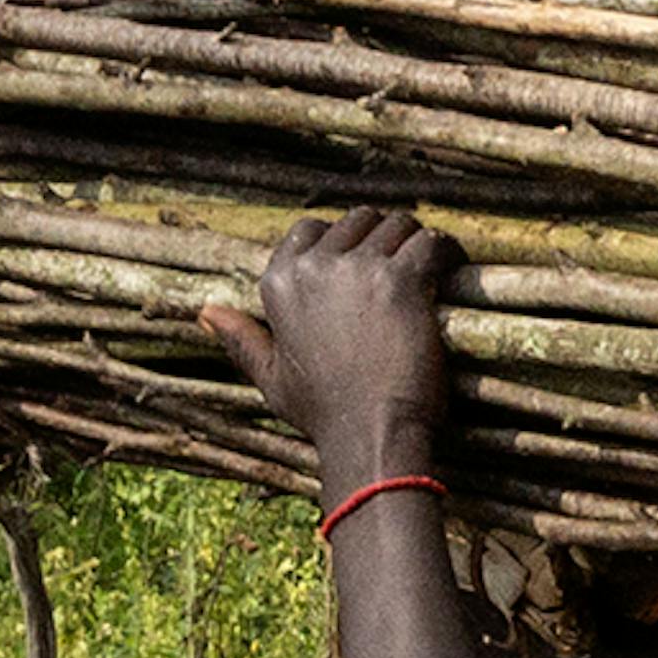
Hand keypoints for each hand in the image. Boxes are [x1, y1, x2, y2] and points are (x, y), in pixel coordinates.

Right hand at [216, 205, 464, 475]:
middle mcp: (313, 268)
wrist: (369, 437)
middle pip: (358, 220)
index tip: (365, 263)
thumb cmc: (324, 415)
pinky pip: (431, 242)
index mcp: (279, 284)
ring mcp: (358, 270)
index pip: (310, 229)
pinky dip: (446, 252)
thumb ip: (241, 340)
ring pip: (398, 225)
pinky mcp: (401, 280)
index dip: (343, 241)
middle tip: (404, 265)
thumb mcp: (271, 378)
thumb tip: (205, 312)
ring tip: (432, 267)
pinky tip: (452, 268)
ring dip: (416, 242)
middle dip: (383, 236)